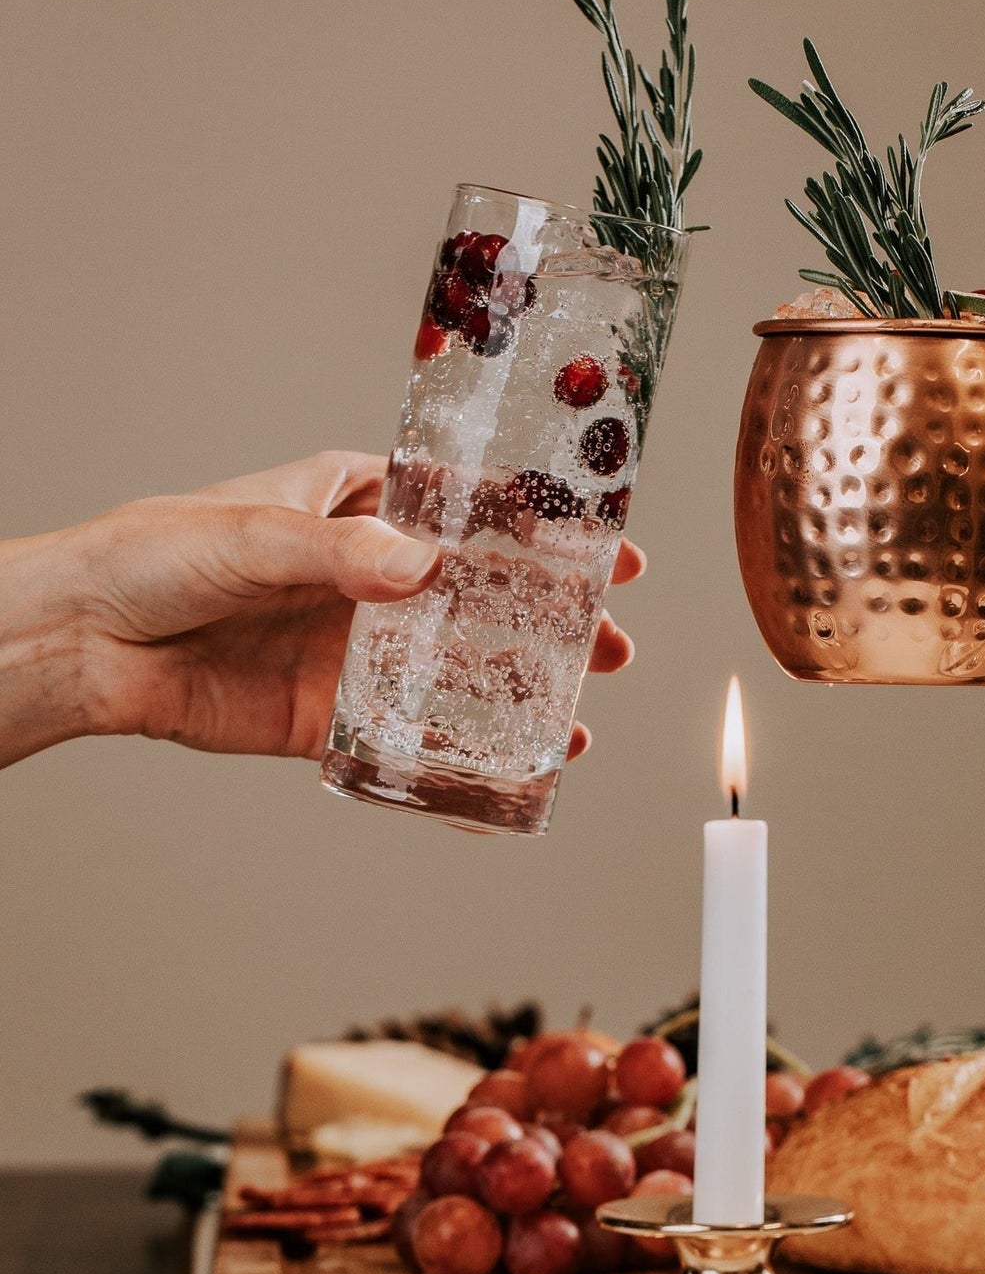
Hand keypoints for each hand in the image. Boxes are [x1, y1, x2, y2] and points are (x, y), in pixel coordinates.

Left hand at [0, 451, 642, 766]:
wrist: (84, 644)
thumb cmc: (155, 556)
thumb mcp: (251, 532)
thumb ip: (336, 552)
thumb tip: (418, 566)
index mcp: (362, 507)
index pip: (471, 512)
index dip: (545, 530)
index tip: (607, 549)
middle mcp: (371, 576)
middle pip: (484, 594)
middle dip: (553, 618)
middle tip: (611, 641)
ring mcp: (357, 646)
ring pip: (457, 668)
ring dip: (518, 688)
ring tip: (573, 714)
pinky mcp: (330, 712)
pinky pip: (405, 734)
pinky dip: (455, 754)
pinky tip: (503, 766)